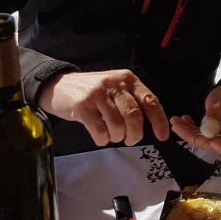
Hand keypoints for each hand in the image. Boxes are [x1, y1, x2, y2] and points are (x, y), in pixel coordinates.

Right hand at [38, 70, 169, 146]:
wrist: (58, 86)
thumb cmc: (92, 92)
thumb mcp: (115, 89)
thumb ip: (133, 101)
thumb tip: (152, 125)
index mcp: (128, 79)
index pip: (150, 101)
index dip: (159, 121)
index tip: (162, 136)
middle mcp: (114, 83)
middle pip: (134, 116)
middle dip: (135, 134)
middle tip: (130, 140)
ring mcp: (97, 94)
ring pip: (118, 126)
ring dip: (117, 137)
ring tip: (111, 135)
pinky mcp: (82, 106)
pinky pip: (100, 131)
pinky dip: (102, 140)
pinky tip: (99, 136)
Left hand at [171, 84, 220, 157]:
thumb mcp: (220, 100)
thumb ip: (213, 115)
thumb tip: (207, 132)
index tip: (212, 141)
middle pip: (213, 144)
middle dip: (194, 137)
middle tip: (177, 125)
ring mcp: (219, 135)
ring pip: (202, 141)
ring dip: (187, 133)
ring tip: (175, 121)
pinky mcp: (211, 133)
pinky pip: (199, 135)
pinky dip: (189, 129)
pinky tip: (182, 120)